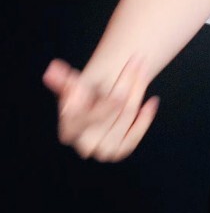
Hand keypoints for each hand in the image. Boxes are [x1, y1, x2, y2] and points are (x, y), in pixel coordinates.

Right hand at [41, 53, 160, 161]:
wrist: (97, 109)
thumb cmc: (83, 96)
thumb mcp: (74, 87)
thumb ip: (64, 81)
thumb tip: (54, 68)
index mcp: (69, 130)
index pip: (88, 118)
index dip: (105, 106)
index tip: (120, 90)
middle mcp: (85, 145)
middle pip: (115, 110)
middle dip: (128, 82)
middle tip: (137, 61)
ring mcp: (103, 151)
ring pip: (127, 116)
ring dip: (138, 90)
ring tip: (142, 68)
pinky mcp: (120, 151)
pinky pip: (136, 133)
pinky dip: (145, 118)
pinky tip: (152, 102)